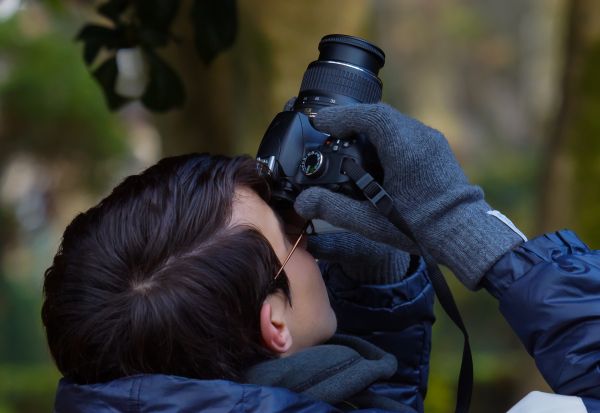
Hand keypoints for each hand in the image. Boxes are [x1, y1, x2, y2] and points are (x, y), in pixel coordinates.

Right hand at [294, 103, 524, 288]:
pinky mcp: (435, 148)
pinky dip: (384, 137)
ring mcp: (431, 140)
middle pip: (379, 115)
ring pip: (392, 122)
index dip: (341, 116)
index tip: (320, 122)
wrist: (464, 234)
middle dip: (351, 121)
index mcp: (404, 148)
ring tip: (347, 143)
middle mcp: (419, 137)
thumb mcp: (371, 221)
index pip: (369, 116)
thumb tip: (303, 202)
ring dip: (368, 129)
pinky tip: (373, 157)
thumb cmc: (421, 228)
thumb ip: (333, 209)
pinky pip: (404, 132)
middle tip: (328, 133)